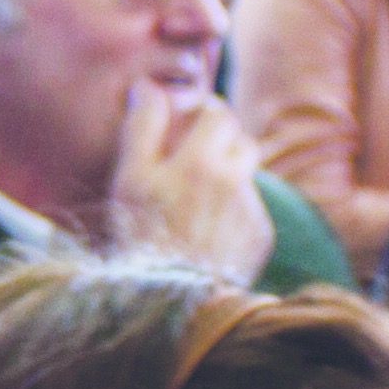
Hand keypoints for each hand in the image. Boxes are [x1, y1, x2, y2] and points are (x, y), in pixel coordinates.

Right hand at [103, 77, 274, 277]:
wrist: (175, 303)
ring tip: (197, 194)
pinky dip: (232, 211)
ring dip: (228, 173)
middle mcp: (233, 179)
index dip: (201, 110)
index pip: (216, 110)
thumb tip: (149, 86)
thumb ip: (141, 126)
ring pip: (246, 173)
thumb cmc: (142, 238)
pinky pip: (251, 208)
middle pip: (238, 138)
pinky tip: (206, 230)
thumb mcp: (128, 179)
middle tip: (191, 154)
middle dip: (219, 139)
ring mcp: (250, 208)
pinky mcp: (261, 235)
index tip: (183, 120)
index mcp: (201, 159)